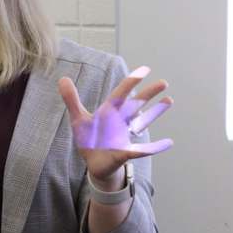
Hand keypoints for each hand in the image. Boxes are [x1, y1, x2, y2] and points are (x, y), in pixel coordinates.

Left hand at [58, 66, 173, 183]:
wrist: (94, 163)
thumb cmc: (89, 139)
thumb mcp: (78, 119)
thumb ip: (71, 100)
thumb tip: (63, 78)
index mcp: (109, 112)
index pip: (120, 94)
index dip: (131, 82)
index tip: (145, 69)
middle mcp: (120, 121)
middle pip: (135, 105)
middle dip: (147, 94)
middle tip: (163, 82)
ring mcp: (125, 136)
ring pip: (142, 121)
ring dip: (155, 112)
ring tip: (170, 100)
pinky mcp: (125, 153)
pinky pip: (141, 150)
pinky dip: (154, 147)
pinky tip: (168, 143)